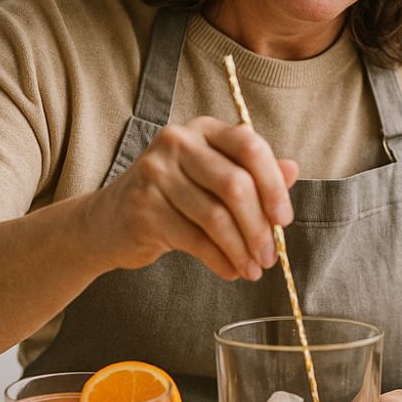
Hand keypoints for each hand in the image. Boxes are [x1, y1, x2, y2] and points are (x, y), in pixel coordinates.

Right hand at [83, 116, 297, 278]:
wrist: (109, 221)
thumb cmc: (173, 198)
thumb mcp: (214, 178)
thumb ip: (253, 173)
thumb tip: (293, 169)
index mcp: (203, 129)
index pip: (249, 146)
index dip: (273, 184)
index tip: (284, 218)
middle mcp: (177, 142)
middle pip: (235, 184)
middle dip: (259, 226)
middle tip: (270, 256)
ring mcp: (156, 173)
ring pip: (216, 216)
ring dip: (241, 249)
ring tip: (253, 269)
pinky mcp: (143, 207)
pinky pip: (194, 239)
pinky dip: (219, 260)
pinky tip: (231, 271)